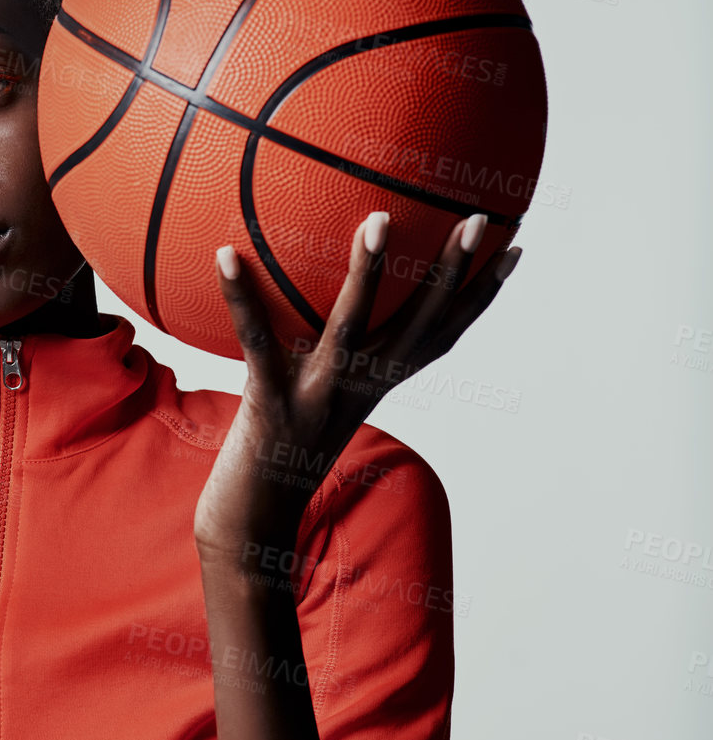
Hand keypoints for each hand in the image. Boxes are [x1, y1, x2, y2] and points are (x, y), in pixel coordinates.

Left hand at [192, 210, 521, 563]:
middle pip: (418, 325)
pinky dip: (239, 298)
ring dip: (368, 274)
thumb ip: (322, 355)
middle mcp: (358, 389)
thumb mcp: (311, 396)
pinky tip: (224, 254)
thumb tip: (311, 303)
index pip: (441, 336)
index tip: (515, 247)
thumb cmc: (278, 451)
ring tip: (378, 219)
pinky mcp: (269, 402)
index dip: (480, 296)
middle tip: (478, 219)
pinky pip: (256, 341)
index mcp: (375, 384)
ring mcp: (317, 396)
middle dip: (452, 272)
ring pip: (351, 328)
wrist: (252, 521)